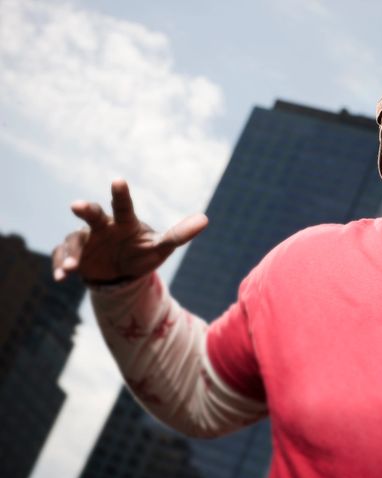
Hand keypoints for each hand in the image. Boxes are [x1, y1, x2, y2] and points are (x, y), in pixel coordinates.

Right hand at [52, 179, 207, 282]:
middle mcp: (102, 227)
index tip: (119, 180)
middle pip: (93, 215)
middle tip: (76, 205)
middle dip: (86, 210)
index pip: (123, 206)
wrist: (120, 272)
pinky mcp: (74, 256)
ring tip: (71, 267)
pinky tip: (61, 277)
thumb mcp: (160, 248)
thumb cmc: (141, 253)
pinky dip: (61, 266)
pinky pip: (64, 258)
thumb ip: (179, 235)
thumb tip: (205, 219)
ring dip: (72, 253)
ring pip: (74, 241)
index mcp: (124, 222)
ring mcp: (85, 241)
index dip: (121, 193)